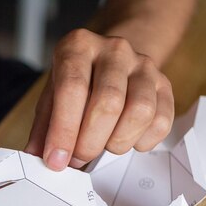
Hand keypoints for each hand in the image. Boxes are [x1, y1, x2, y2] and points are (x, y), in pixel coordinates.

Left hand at [25, 29, 173, 170]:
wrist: (110, 60)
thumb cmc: (76, 80)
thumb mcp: (51, 96)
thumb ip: (43, 127)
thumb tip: (40, 157)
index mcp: (78, 46)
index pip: (72, 89)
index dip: (63, 130)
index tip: (56, 159)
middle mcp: (114, 50)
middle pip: (108, 103)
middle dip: (89, 143)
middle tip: (77, 159)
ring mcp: (143, 65)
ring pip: (139, 112)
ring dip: (117, 142)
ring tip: (101, 146)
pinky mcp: (165, 84)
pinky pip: (161, 122)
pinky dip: (141, 141)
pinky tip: (124, 139)